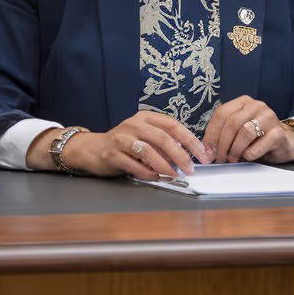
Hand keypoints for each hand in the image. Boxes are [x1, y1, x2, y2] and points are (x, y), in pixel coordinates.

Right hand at [38, 111, 209, 178]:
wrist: (91, 148)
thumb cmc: (124, 143)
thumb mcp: (144, 135)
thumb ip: (163, 141)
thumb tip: (189, 155)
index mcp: (146, 117)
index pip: (173, 125)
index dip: (190, 140)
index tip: (202, 154)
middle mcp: (134, 124)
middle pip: (163, 138)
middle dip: (180, 156)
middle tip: (190, 169)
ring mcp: (121, 138)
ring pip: (148, 152)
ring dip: (165, 166)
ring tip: (175, 175)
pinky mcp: (111, 154)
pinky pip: (134, 165)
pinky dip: (148, 173)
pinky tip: (155, 177)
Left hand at [203, 96, 293, 164]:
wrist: (284, 143)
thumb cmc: (257, 138)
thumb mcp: (238, 132)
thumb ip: (222, 135)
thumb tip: (206, 151)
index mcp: (244, 102)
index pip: (222, 113)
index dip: (211, 133)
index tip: (207, 150)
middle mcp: (257, 105)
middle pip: (232, 123)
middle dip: (222, 144)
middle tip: (220, 158)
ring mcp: (269, 117)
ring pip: (245, 132)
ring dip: (235, 150)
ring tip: (233, 158)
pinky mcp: (278, 132)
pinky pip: (258, 145)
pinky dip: (249, 154)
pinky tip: (249, 156)